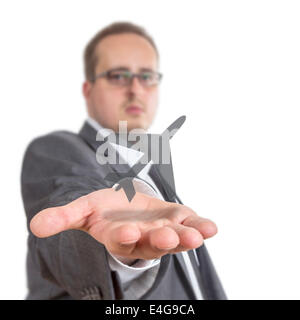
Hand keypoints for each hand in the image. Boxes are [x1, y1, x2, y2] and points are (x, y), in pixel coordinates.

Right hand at [30, 188, 217, 259]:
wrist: (125, 207)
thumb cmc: (104, 210)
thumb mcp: (82, 210)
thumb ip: (63, 218)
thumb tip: (36, 225)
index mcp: (119, 237)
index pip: (120, 240)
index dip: (122, 236)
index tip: (126, 231)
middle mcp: (143, 238)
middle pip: (152, 243)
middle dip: (160, 240)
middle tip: (168, 236)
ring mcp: (162, 230)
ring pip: (176, 237)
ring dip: (187, 236)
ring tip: (199, 234)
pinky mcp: (176, 219)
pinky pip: (190, 224)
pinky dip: (200, 225)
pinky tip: (211, 227)